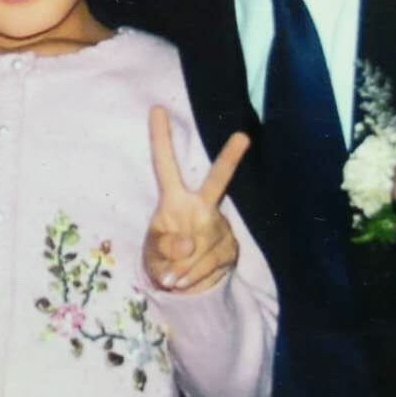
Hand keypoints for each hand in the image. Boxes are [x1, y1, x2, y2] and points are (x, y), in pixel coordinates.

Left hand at [143, 107, 249, 292]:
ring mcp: (219, 225)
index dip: (160, 138)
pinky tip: (188, 280)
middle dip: (230, 159)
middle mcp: (200, 206)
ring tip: (173, 277)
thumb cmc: (162, 259)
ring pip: (201, 245)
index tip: (155, 109)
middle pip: (217, 180)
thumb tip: (188, 243)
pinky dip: (194, 276)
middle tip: (242, 136)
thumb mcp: (152, 254)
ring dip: (183, 267)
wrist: (184, 287)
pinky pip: (210, 263)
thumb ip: (163, 247)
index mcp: (173, 200)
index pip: (164, 165)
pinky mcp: (231, 247)